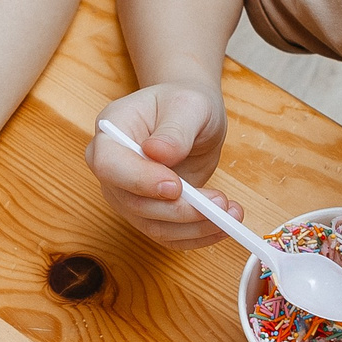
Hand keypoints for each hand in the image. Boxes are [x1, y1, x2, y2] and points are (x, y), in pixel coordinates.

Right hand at [86, 83, 240, 247]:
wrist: (191, 118)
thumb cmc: (185, 104)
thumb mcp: (188, 105)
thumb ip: (175, 129)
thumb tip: (159, 152)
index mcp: (111, 133)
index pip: (110, 165)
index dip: (140, 180)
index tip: (175, 186)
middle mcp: (112, 170)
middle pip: (133, 202)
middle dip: (179, 209)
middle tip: (219, 202)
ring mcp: (127, 195)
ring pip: (152, 225)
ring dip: (194, 226)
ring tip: (231, 213)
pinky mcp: (148, 214)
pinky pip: (168, 235)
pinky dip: (197, 236)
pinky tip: (224, 225)